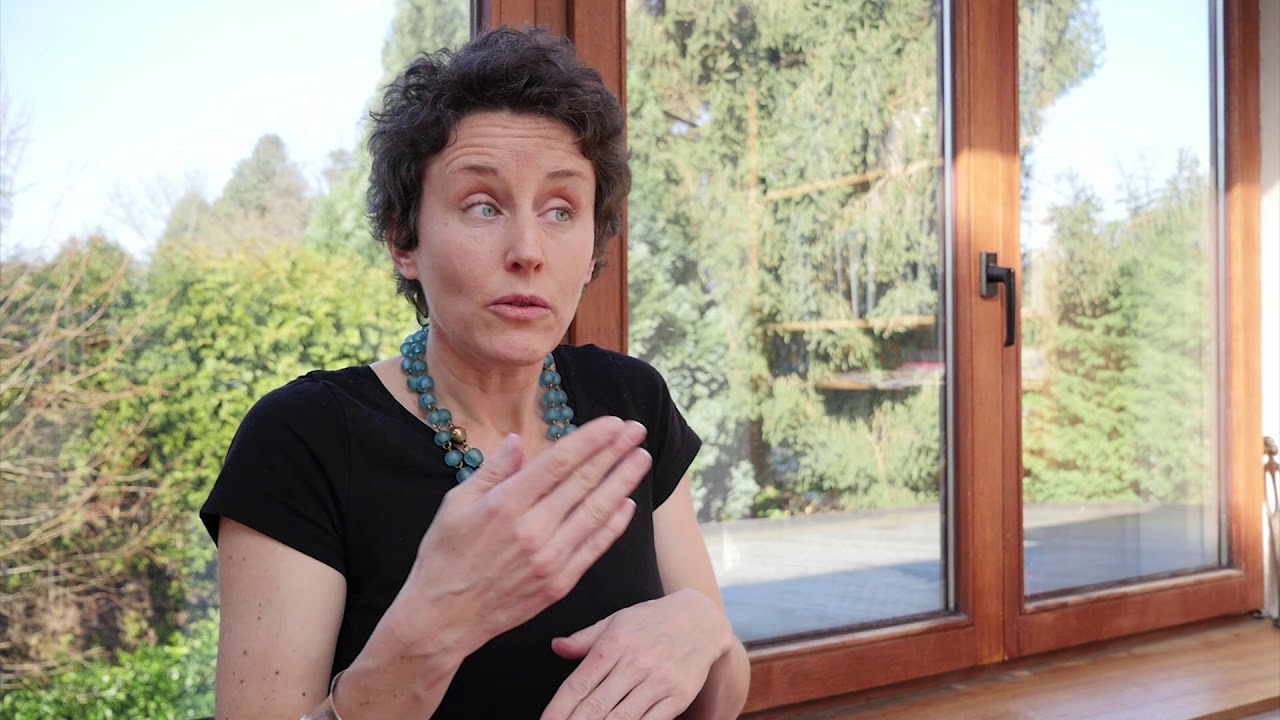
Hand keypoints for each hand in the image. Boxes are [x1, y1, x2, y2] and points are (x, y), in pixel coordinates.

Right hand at [381, 415, 651, 658]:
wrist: (444, 617)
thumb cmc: (445, 555)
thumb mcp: (455, 503)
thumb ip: (492, 470)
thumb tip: (518, 440)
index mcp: (506, 504)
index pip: (559, 462)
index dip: (591, 440)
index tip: (613, 423)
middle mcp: (533, 529)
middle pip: (584, 482)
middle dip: (615, 452)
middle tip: (637, 431)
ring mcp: (549, 558)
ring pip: (596, 512)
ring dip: (622, 482)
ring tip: (641, 459)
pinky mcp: (559, 583)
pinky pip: (594, 548)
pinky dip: (614, 525)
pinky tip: (628, 504)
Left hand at [541, 589, 731, 719]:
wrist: (701, 620)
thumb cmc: (652, 621)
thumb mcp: (616, 620)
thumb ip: (585, 638)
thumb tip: (556, 647)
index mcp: (613, 644)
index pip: (578, 684)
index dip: (558, 709)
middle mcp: (634, 664)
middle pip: (596, 706)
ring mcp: (658, 682)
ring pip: (622, 719)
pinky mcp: (677, 697)